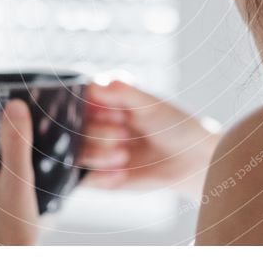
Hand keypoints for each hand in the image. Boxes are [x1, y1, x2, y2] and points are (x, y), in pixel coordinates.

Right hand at [78, 81, 220, 197]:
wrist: (190, 159)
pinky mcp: (97, 175)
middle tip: (123, 134)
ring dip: (97, 154)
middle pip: (72, 126)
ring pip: (74, 152)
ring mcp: (94, 150)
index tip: (117, 112)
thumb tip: (94, 85)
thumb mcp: (151, 104)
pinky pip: (84, 178)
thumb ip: (124, 93)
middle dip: (98, 132)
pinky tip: (121, 174)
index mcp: (103, 100)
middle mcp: (93, 123)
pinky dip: (101, 176)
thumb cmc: (172, 124)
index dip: (92, 107)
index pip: (78, 98)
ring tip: (123, 155)